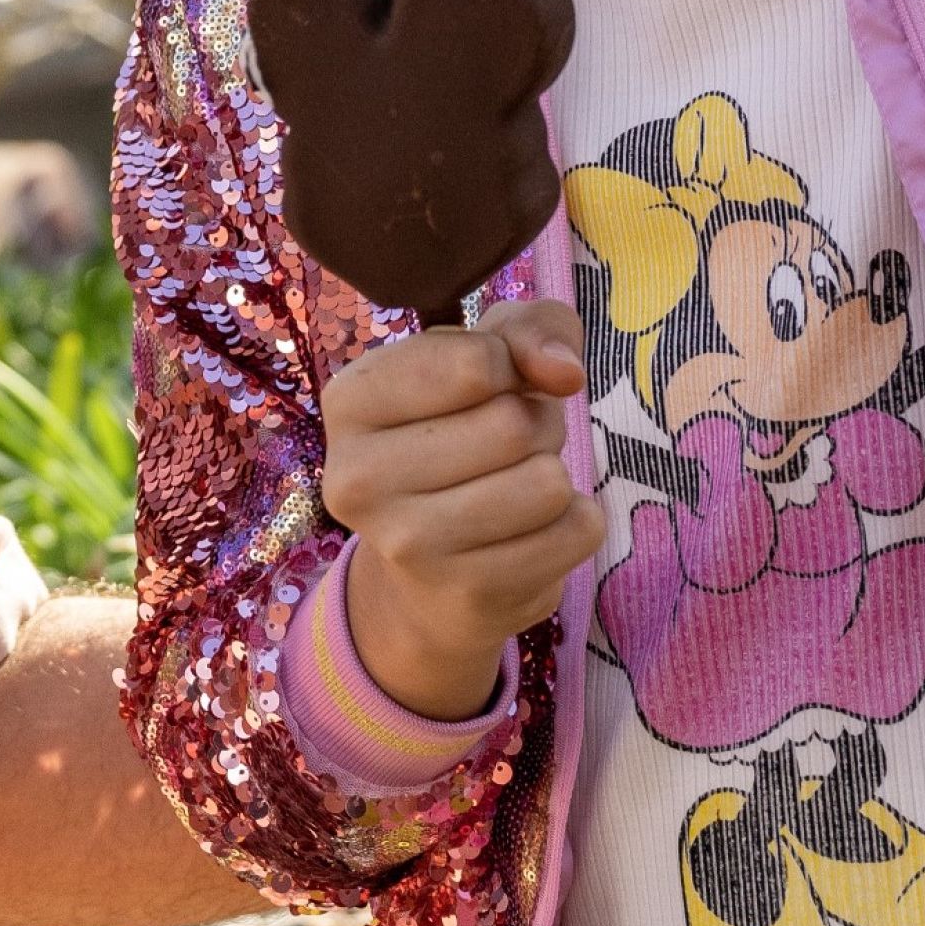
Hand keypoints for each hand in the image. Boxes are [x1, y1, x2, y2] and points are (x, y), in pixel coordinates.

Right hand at [322, 299, 600, 722]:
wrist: (428, 577)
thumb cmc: (455, 436)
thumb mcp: (481, 357)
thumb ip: (527, 330)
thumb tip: (564, 371)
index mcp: (350, 400)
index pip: (475, 363)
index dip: (508, 365)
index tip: (490, 384)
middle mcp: (359, 476)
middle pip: (513, 425)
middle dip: (535, 422)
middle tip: (510, 442)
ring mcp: (409, 545)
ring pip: (546, 482)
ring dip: (555, 472)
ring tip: (520, 481)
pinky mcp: (468, 595)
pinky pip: (575, 533)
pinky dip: (575, 521)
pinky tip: (535, 529)